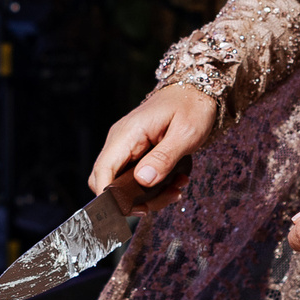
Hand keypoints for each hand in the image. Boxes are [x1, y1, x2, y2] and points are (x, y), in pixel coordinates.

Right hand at [88, 83, 221, 208]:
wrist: (196, 89)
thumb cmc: (192, 106)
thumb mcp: (186, 133)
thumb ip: (164, 158)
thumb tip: (143, 181)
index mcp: (128, 133)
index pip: (103, 170)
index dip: (110, 196)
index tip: (134, 209)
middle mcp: (121, 140)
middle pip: (107, 181)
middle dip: (133, 200)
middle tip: (163, 200)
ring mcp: (127, 145)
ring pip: (122, 182)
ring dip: (148, 194)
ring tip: (176, 189)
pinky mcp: (135, 150)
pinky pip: (134, 175)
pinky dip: (153, 185)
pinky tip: (174, 182)